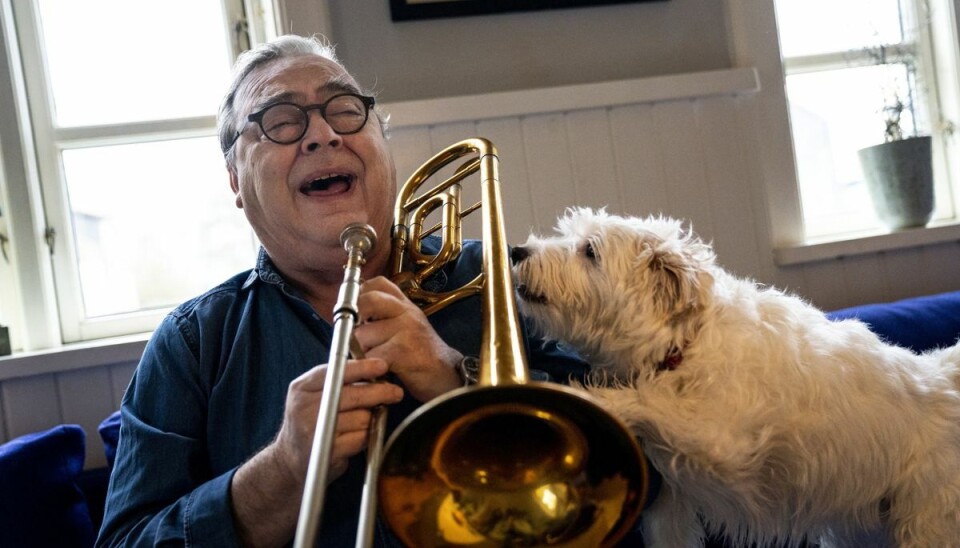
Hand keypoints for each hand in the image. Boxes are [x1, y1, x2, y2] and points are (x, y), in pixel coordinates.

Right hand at [272, 358, 403, 482]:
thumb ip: (335, 381)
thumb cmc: (309, 422)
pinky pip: (361, 438)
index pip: (336, 372)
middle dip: (380, 392)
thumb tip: (374, 368)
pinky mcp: (328, 450)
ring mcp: (316, 430)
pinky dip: (366, 436)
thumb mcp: (312, 395)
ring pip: (362, 418)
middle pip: (354, 395)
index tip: (382, 365)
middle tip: (396, 392)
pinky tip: (359, 435)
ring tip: (366, 418)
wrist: (289, 459)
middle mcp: (305, 408)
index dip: (362, 367)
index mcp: (302, 388)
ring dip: (371, 418)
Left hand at [352, 276, 463, 401]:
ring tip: (371, 359)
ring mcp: (406, 330)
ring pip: (363, 334)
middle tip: (355, 337)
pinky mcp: (402, 351)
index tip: (357, 311)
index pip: (379, 283)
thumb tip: (353, 315)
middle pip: (367, 301)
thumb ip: (387, 316)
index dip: (361, 293)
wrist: (447, 375)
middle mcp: (406, 312)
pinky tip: (376, 370)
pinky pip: (371, 355)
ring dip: (360, 350)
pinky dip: (368, 365)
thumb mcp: (409, 327)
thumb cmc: (422, 354)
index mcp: (405, 306)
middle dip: (353, 319)